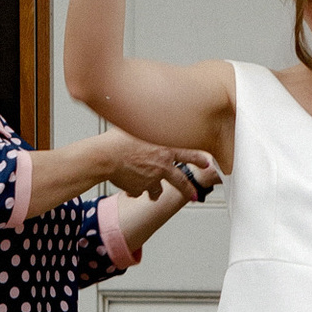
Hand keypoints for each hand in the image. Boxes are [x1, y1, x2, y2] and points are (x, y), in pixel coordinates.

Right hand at [96, 131, 212, 200]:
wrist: (105, 156)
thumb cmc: (118, 138)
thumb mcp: (139, 126)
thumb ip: (148, 128)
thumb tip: (150, 116)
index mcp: (165, 149)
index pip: (189, 154)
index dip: (199, 159)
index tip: (207, 163)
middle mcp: (161, 166)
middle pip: (179, 181)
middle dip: (187, 189)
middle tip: (193, 195)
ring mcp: (151, 180)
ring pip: (156, 191)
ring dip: (154, 192)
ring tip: (152, 195)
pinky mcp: (139, 189)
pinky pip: (137, 192)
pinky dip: (133, 190)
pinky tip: (126, 184)